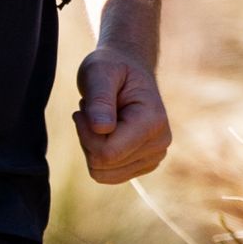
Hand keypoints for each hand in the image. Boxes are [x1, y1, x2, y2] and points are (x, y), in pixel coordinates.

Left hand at [74, 47, 171, 184]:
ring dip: (91, 146)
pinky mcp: (144, 164)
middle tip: (92, 110)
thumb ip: (100, 98)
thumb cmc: (112, 67)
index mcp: (153, 121)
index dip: (85, 134)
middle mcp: (159, 143)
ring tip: (99, 119)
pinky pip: (107, 176)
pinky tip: (103, 131)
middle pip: (103, 164)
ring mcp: (154, 157)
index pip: (108, 153)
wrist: (127, 69)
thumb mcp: (99, 71)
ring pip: (103, 173)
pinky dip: (97, 154)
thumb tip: (102, 128)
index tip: (82, 108)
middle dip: (87, 138)